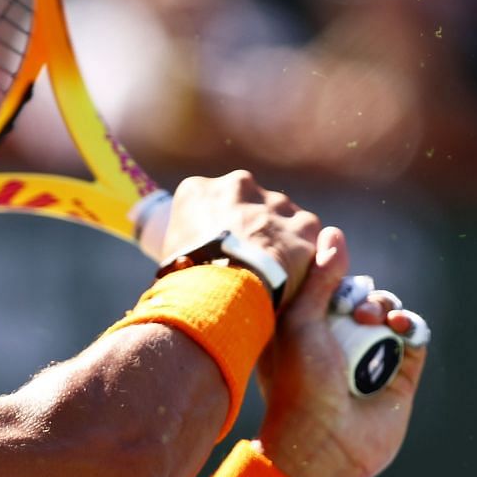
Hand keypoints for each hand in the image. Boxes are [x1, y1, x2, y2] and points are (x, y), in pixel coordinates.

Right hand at [159, 171, 323, 301]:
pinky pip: (305, 236)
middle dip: (248, 225)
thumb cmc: (190, 280)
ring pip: (279, 216)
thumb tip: (184, 263)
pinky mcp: (304, 224)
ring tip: (269, 271)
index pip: (205, 202)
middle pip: (246, 202)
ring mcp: (274, 202)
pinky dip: (301, 253)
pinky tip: (290, 275)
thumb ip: (186, 246)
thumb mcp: (170, 256)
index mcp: (197, 190)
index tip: (214, 250)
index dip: (211, 228)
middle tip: (244, 260)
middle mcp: (238, 184)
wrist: (225, 292)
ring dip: (276, 237)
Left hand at [253, 226, 427, 476]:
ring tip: (376, 321)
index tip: (333, 284)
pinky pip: (415, 336)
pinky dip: (411, 324)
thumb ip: (318, 278)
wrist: (326, 443)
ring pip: (390, 311)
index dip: (334, 279)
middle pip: (362, 295)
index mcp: (305, 330)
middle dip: (364, 294)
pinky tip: (399, 327)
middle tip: (357, 311)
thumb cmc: (299, 384)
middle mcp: (339, 342)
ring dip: (387, 306)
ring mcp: (371, 357)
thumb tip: (334, 233)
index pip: (326, 288)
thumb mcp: (299, 322)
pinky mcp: (402, 374)